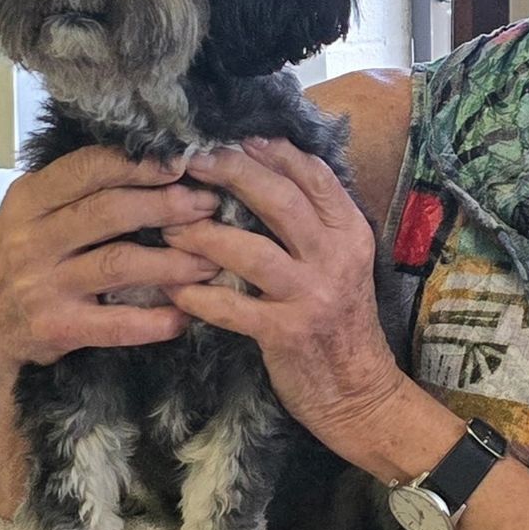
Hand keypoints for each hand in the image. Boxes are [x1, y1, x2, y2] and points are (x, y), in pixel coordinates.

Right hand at [0, 146, 225, 513]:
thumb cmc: (14, 272)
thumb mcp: (25, 222)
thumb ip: (68, 192)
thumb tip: (140, 156)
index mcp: (26, 202)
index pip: (87, 168)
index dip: (139, 163)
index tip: (184, 161)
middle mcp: (29, 240)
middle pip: (111, 210)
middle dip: (169, 205)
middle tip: (211, 205)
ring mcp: (39, 286)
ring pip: (120, 263)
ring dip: (174, 261)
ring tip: (212, 261)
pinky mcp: (52, 329)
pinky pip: (114, 323)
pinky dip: (153, 320)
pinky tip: (184, 317)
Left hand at [168, 139, 414, 467]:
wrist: (360, 394)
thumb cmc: (338, 322)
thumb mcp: (338, 262)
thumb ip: (310, 223)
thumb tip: (260, 171)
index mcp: (349, 231)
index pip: (311, 173)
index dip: (268, 149)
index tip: (228, 135)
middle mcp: (336, 256)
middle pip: (279, 199)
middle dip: (229, 172)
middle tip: (187, 160)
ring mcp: (313, 294)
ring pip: (251, 250)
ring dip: (203, 234)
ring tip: (168, 225)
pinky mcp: (288, 333)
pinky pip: (233, 308)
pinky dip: (199, 297)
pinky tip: (174, 291)